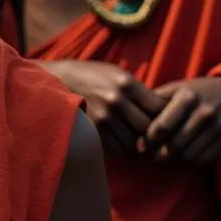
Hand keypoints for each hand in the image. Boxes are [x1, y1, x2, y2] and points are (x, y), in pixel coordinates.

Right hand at [50, 60, 165, 153]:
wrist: (56, 81)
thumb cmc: (90, 75)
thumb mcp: (114, 73)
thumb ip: (138, 89)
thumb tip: (164, 107)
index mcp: (125, 82)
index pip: (158, 107)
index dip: (164, 115)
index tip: (164, 118)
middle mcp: (116, 100)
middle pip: (149, 127)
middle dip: (152, 132)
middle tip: (153, 133)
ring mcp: (104, 117)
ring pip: (134, 141)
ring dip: (136, 141)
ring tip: (134, 135)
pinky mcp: (94, 130)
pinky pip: (118, 147)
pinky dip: (121, 146)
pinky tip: (118, 137)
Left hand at [145, 77, 220, 164]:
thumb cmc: (196, 91)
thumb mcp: (176, 88)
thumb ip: (155, 101)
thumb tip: (130, 115)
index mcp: (187, 97)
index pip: (162, 126)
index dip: (148, 139)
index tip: (141, 144)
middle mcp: (204, 112)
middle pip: (175, 144)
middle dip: (159, 153)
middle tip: (150, 155)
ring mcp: (218, 126)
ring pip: (189, 154)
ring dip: (174, 159)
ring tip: (163, 156)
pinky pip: (204, 158)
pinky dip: (190, 160)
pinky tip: (182, 155)